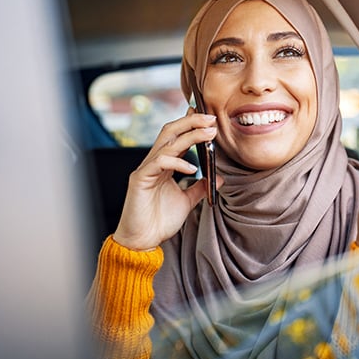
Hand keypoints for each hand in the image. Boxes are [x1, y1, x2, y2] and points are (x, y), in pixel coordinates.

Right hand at [112, 111, 221, 250]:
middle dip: (191, 122)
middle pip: (170, 131)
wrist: (142, 240)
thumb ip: (200, 188)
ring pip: (167, 143)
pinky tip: (193, 168)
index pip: (177, 137)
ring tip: (209, 133)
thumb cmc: (159, 221)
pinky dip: (177, 162)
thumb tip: (218, 179)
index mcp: (163, 165)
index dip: (191, 124)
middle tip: (211, 118)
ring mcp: (146, 169)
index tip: (209, 117)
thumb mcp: (186, 201)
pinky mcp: (140, 179)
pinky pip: (159, 162)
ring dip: (190, 135)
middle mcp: (154, 162)